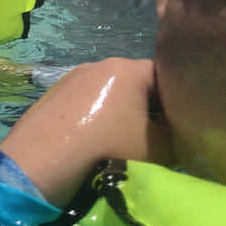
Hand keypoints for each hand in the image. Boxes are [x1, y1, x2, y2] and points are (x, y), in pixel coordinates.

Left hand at [0, 58, 170, 206]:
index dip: (178, 99)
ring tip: (121, 140)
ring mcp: (71, 78)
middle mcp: (97, 64)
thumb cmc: (109, 148)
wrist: (44, 161)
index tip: (180, 123)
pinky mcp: (52, 94)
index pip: (165, 75)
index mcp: (126, 68)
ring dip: (119, 112)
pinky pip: (84, 101)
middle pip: (135, 82)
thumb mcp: (160, 147)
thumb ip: (179, 135)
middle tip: (154, 135)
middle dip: (147, 106)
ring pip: (108, 92)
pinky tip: (94, 139)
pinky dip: (94, 117)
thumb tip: (178, 132)